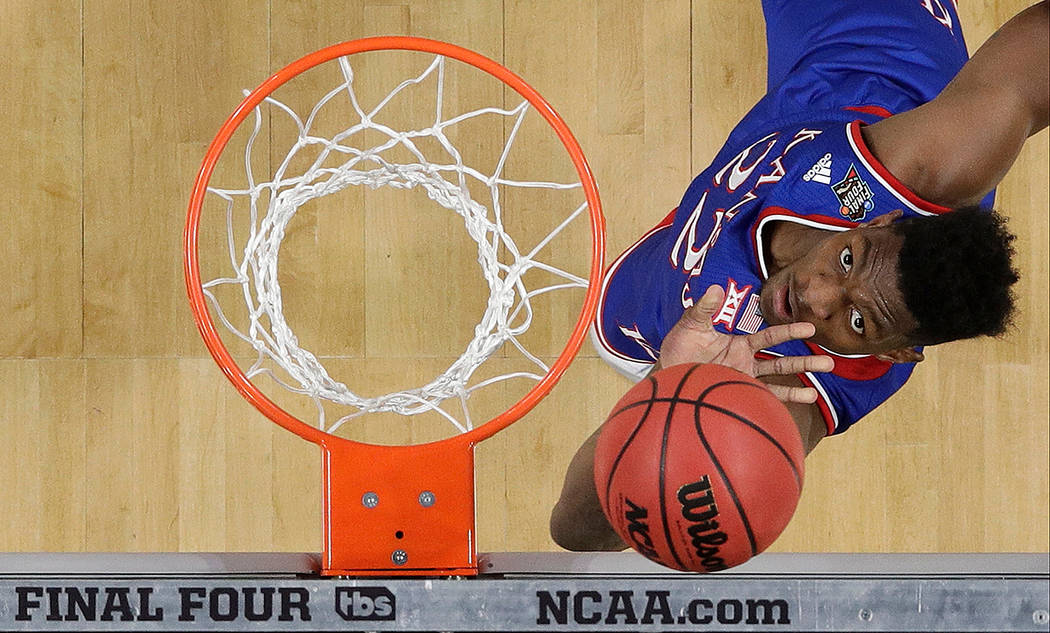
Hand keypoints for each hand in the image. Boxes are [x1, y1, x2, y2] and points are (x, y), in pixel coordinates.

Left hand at [656, 285, 834, 402]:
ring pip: (778, 379)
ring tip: (823, 381)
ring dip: (801, 380)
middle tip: (831, 360)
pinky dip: (785, 398)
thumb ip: (705, 308)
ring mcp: (745, 378)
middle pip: (782, 359)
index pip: (770, 336)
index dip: (789, 332)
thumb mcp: (691, 325)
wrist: (667, 375)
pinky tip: (806, 398)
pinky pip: (765, 397)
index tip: (809, 328)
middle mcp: (747, 360)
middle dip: (805, 360)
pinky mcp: (740, 393)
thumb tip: (716, 288)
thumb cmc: (678, 348)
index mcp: (739, 342)